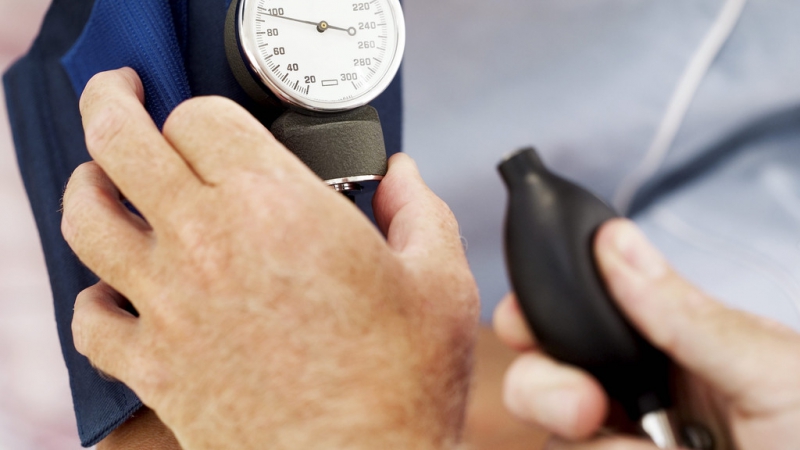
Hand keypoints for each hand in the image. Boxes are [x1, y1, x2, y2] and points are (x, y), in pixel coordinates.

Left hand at [63, 68, 478, 449]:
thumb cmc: (403, 384)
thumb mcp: (441, 281)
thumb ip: (419, 210)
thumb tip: (402, 175)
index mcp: (278, 207)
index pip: (202, 117)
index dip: (206, 110)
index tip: (217, 124)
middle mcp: (208, 244)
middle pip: (120, 143)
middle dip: (113, 107)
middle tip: (120, 99)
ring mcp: (170, 307)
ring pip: (85, 220)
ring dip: (87, 188)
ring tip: (101, 181)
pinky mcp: (154, 369)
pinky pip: (90, 320)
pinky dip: (92, 298)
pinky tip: (113, 293)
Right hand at [493, 219, 799, 448]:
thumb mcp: (771, 371)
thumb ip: (685, 314)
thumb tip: (615, 241)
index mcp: (675, 342)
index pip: (586, 310)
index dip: (544, 308)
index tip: (521, 321)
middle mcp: (642, 391)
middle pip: (545, 372)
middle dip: (545, 385)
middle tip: (584, 407)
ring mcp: (630, 440)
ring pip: (557, 432)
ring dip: (597, 441)